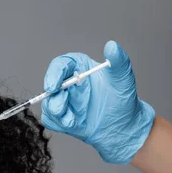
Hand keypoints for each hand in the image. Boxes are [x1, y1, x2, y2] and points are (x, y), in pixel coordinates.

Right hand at [41, 40, 155, 164]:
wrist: (122, 126)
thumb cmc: (122, 101)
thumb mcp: (123, 80)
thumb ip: (119, 62)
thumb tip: (112, 46)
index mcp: (79, 67)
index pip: (60, 65)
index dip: (53, 74)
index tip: (53, 86)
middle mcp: (68, 82)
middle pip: (50, 85)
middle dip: (54, 99)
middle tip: (61, 109)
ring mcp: (63, 100)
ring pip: (48, 104)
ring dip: (58, 113)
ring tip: (73, 120)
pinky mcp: (61, 116)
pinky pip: (50, 120)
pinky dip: (59, 123)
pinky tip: (74, 124)